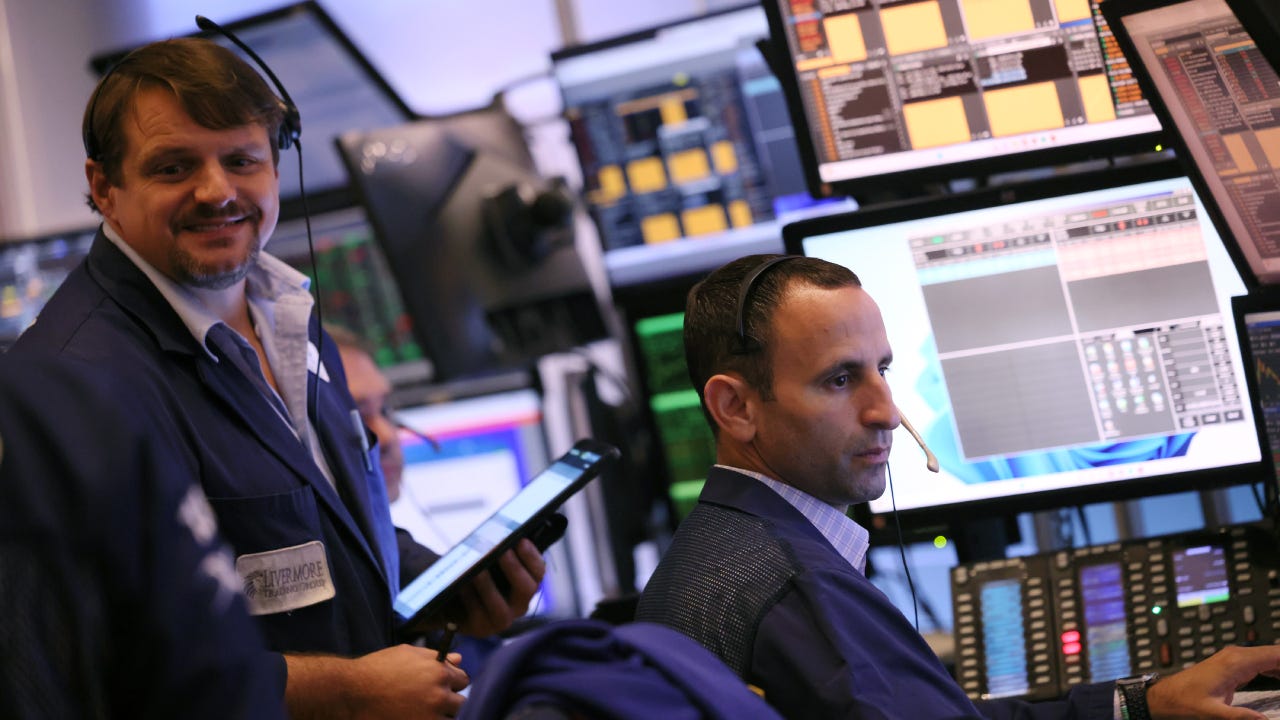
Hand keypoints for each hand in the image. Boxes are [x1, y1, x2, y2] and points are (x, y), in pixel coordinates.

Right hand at [284, 645, 468, 718]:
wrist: (352, 692)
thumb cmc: (378, 669)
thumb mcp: (408, 654)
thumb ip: (436, 657)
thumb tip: (458, 659)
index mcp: (439, 672)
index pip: (463, 680)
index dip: (452, 682)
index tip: (443, 685)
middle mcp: (439, 695)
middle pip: (459, 702)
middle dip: (448, 700)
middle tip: (430, 699)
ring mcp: (430, 717)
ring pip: (449, 718)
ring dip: (440, 714)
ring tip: (420, 709)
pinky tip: (414, 716)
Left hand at [456, 538, 546, 636]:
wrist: (453, 600)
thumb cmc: (476, 575)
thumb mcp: (490, 563)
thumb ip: (498, 551)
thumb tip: (497, 535)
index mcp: (527, 584)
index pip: (539, 571)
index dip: (531, 556)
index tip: (520, 540)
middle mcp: (519, 604)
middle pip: (527, 589)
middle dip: (514, 568)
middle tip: (501, 551)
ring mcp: (502, 619)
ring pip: (502, 608)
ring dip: (489, 586)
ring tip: (477, 570)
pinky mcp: (482, 629)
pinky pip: (478, 615)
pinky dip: (470, 599)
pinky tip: (462, 585)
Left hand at [1147, 644, 1279, 719]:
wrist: (1164, 696)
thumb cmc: (1184, 702)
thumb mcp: (1214, 714)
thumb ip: (1242, 718)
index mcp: (1236, 662)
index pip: (1277, 654)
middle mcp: (1237, 656)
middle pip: (1277, 654)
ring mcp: (1235, 659)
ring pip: (1271, 658)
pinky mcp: (1233, 665)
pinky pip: (1262, 663)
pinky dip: (1277, 669)